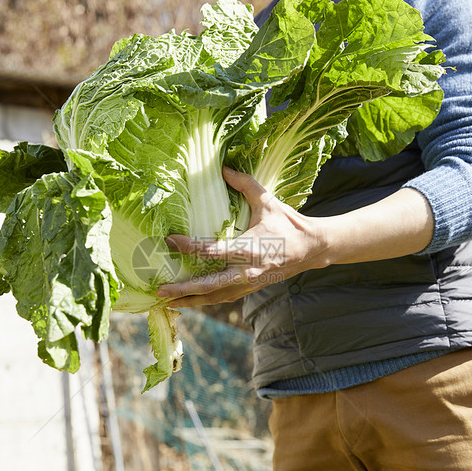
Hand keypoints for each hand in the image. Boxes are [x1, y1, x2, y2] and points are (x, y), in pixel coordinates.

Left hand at [155, 167, 327, 307]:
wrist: (312, 248)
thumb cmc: (289, 223)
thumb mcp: (268, 201)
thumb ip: (246, 184)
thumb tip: (224, 168)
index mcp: (249, 248)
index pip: (212, 251)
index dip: (189, 247)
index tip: (170, 241)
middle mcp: (247, 271)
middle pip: (209, 285)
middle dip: (183, 289)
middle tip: (159, 290)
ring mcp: (249, 283)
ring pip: (215, 297)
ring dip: (191, 301)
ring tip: (166, 302)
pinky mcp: (250, 288)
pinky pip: (223, 298)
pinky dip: (205, 301)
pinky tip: (189, 301)